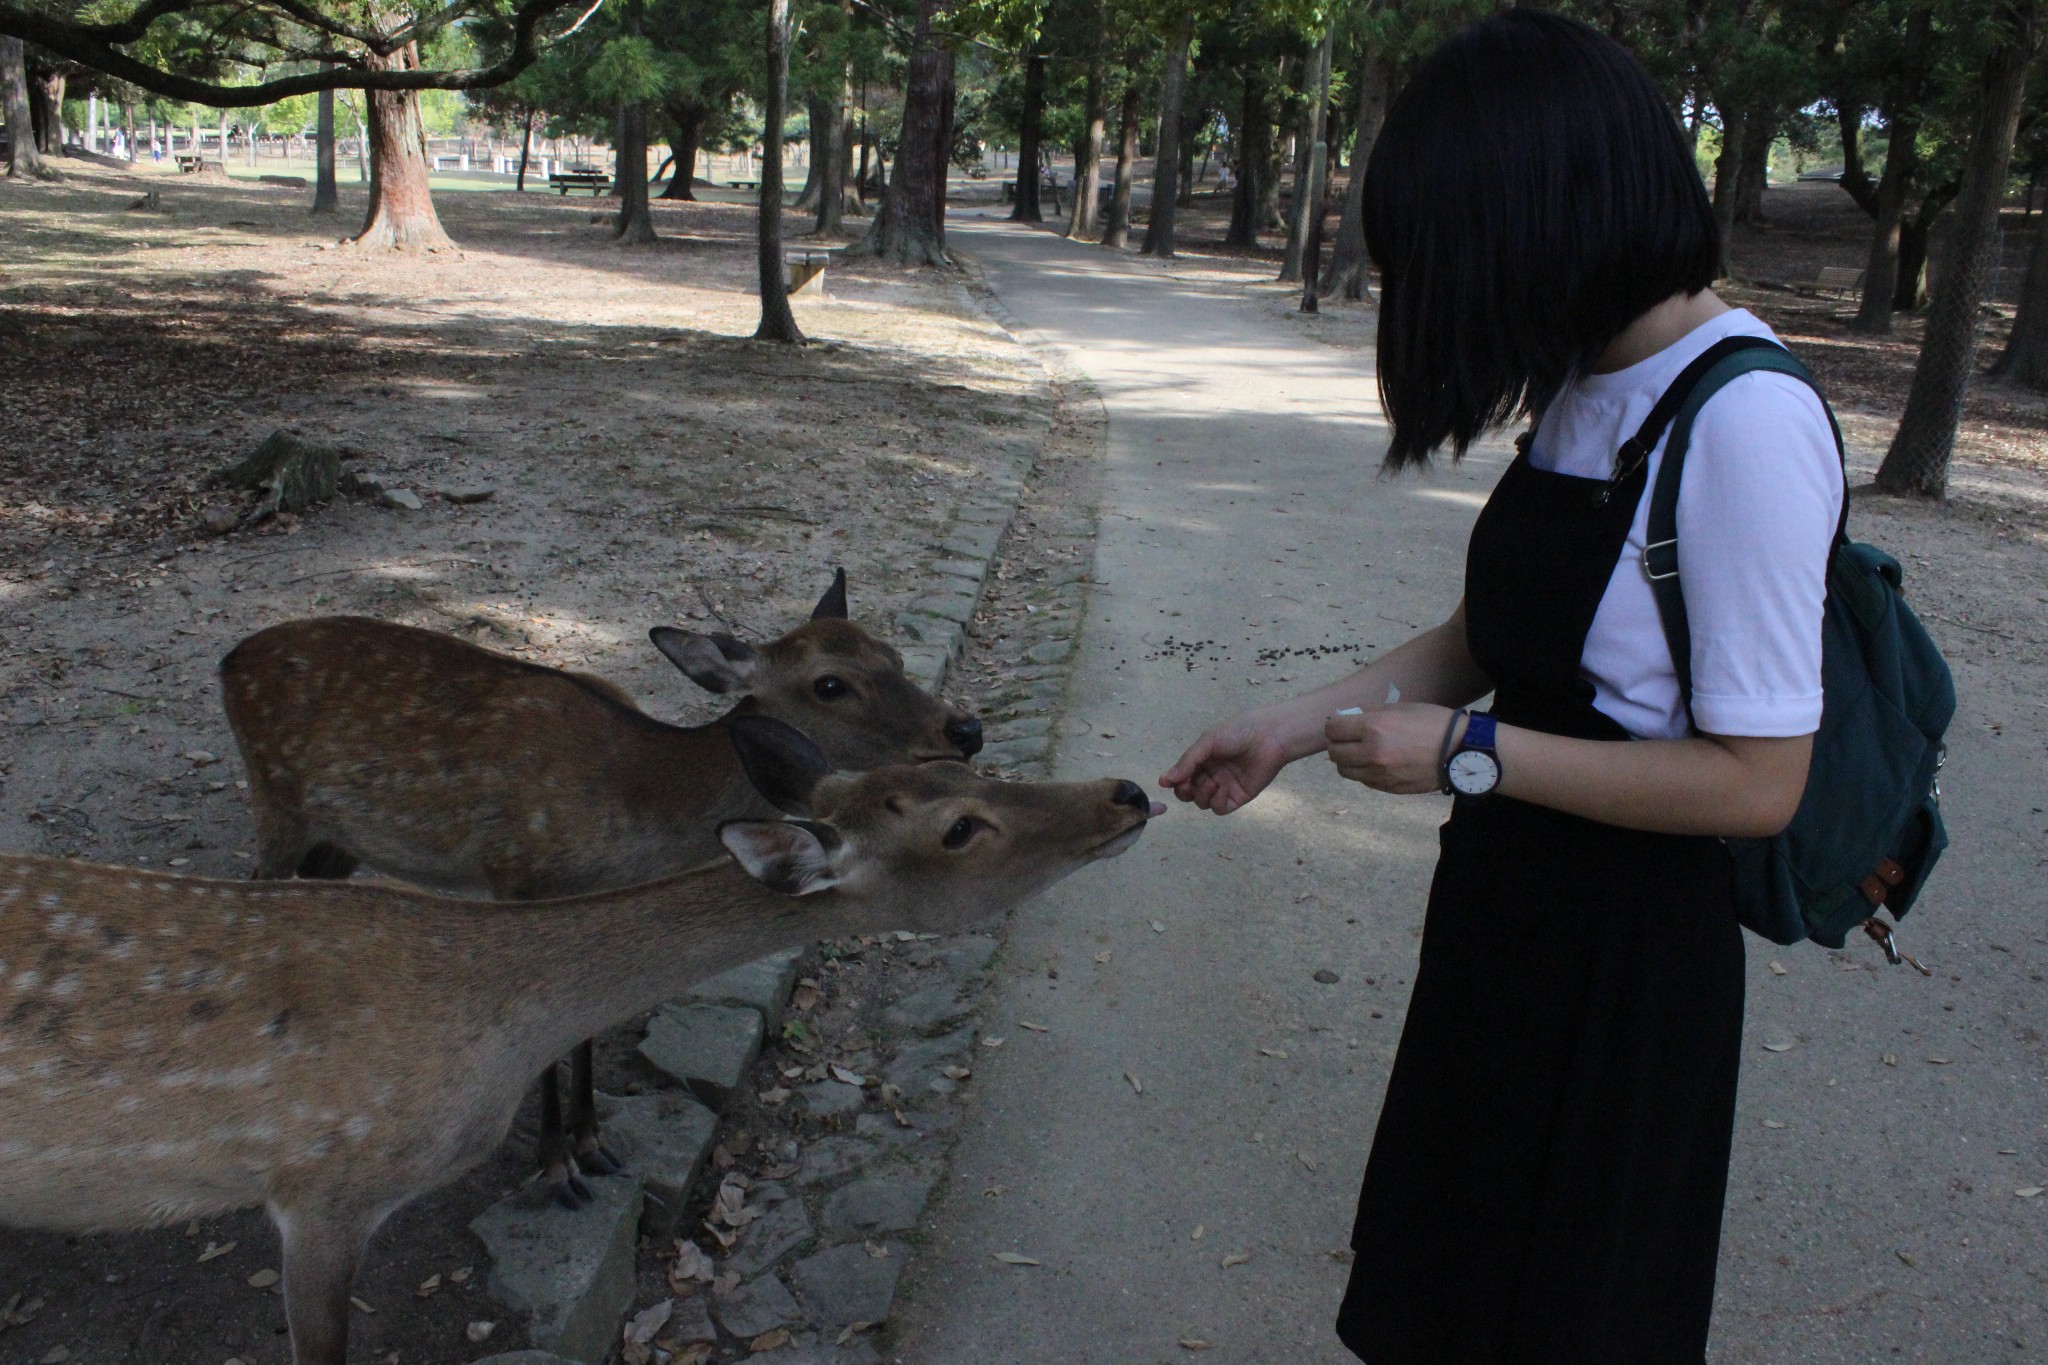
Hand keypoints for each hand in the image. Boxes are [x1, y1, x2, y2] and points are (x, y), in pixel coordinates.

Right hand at [1160, 712, 1292, 814]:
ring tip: (1212, 782)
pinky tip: (1221, 789)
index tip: (1169, 782)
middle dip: (1184, 792)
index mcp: (1203, 759)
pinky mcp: (1238, 797)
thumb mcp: (1208, 742)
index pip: (1182, 776)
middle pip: (1189, 793)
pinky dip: (1215, 801)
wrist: (1269, 737)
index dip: (1175, 781)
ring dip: (1201, 795)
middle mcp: (1212, 774)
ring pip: (1202, 802)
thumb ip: (1187, 763)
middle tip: (1187, 786)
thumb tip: (1163, 782)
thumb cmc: (1238, 733)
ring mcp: (1225, 787)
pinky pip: (1219, 808)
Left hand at [1325, 704, 1461, 794]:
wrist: (1461, 751)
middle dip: (1338, 743)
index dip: (1335, 725)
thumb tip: (1344, 717)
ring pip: (1345, 770)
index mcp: (1374, 728)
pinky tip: (1379, 762)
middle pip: (1334, 753)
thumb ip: (1369, 713)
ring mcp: (1380, 775)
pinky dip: (1364, 772)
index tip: (1342, 723)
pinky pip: (1363, 780)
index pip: (1332, 729)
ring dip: (1348, 760)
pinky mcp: (1388, 788)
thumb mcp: (1400, 708)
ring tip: (1363, 751)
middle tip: (1350, 737)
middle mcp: (1372, 754)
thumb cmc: (1433, 723)